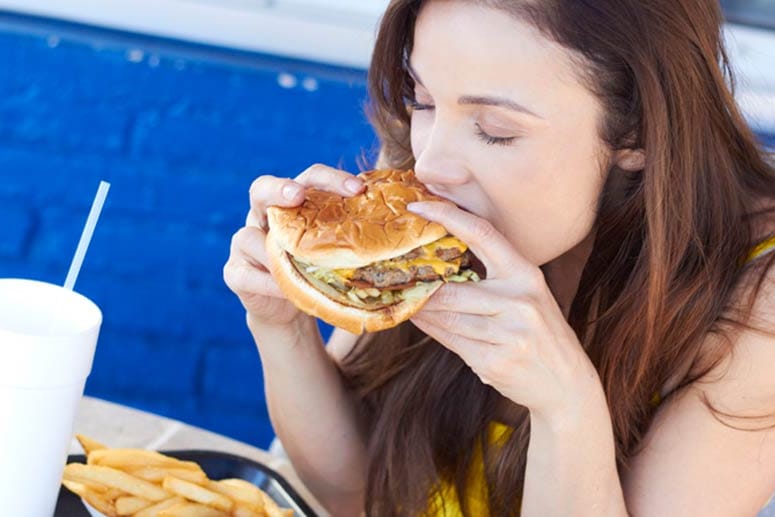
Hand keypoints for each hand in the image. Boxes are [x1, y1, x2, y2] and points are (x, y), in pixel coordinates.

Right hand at [223, 164, 364, 327]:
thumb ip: (357, 236)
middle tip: (296, 196)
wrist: (288, 309)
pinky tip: (286, 291)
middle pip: (261, 188)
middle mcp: (264, 215)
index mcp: (293, 204)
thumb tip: (413, 226)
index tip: (357, 188)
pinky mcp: (235, 274)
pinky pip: (246, 274)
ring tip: (297, 265)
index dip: (329, 179)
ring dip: (273, 250)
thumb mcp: (337, 252)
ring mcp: (244, 243)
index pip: (308, 179)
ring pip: (248, 237)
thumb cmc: (319, 272)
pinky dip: (267, 283)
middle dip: (278, 189)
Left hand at [407, 201, 599, 420]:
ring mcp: (508, 334)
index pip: (483, 234)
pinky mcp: (494, 362)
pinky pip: (451, 341)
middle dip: (421, 287)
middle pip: (452, 289)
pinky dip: (431, 330)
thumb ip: (493, 277)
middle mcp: (520, 301)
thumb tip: (440, 261)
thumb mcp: (527, 296)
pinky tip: (419, 320)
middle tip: (396, 275)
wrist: (566, 385)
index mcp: (526, 275)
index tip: (418, 205)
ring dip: (421, 311)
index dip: (448, 216)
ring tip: (404, 299)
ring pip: (447, 318)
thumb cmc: (540, 333)